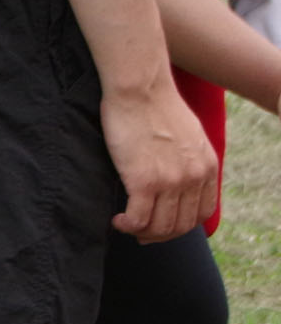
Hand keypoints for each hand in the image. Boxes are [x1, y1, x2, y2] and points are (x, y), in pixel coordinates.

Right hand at [103, 82, 219, 242]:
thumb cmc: (155, 106)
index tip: (161, 224)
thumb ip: (190, 159)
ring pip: (159, 227)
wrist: (140, 89)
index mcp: (206, 167)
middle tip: (139, 231)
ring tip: (126, 224)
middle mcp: (193, 177)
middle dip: (159, 235)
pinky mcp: (143, 181)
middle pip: (181, 226)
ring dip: (141, 232)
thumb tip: (176, 175)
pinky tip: (117, 220)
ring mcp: (170, 181)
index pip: (201, 213)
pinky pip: (137, 219)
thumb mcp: (189, 135)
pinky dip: (126, 225)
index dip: (180, 226)